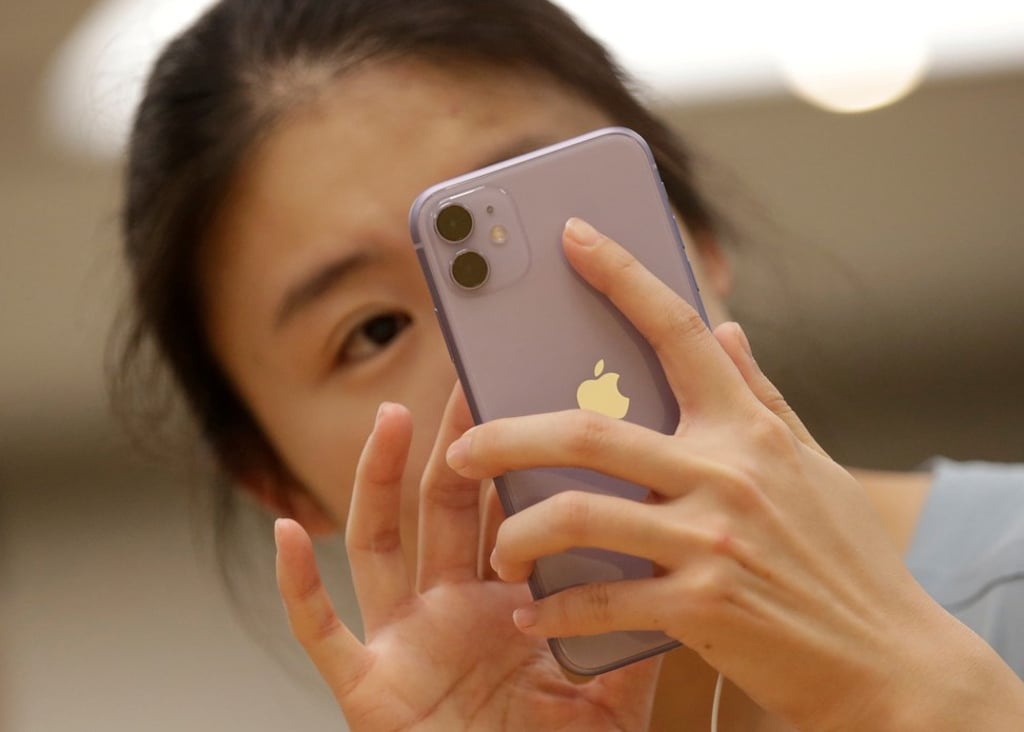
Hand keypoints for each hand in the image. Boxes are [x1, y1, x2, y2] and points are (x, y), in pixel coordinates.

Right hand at [275, 384, 659, 731]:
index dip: (513, 456)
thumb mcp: (610, 691)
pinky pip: (322, 631)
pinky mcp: (368, 685)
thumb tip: (671, 565)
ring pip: (380, 544)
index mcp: (504, 601)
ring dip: (376, 478)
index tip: (534, 400)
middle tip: (475, 378)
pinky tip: (286, 533)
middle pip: (445, 506)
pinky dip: (297, 585)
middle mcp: (448, 608)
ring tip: (392, 414)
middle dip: (458, 443)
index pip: (505, 509)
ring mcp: (404, 641)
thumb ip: (633, 629)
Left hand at [443, 218, 999, 730]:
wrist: (890, 661)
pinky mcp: (703, 606)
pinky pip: (602, 599)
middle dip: (507, 435)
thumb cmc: (844, 559)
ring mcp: (712, 539)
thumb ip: (759, 394)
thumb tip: (728, 328)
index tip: (575, 235)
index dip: (622, 275)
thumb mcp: (809, 463)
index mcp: (749, 429)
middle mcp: (727, 472)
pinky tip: (536, 612)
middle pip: (588, 428)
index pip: (678, 331)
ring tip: (500, 551)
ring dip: (519, 534)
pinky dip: (558, 608)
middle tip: (463, 448)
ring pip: (578, 513)